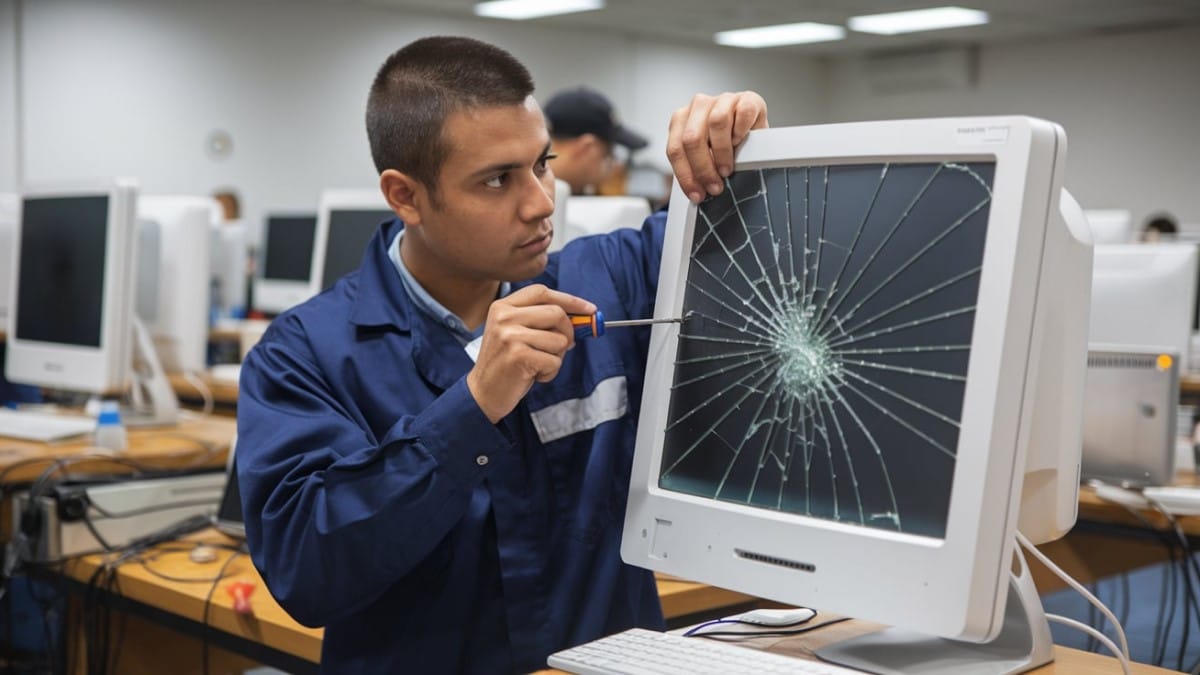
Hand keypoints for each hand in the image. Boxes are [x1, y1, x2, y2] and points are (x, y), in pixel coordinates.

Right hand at [466, 285, 595, 422]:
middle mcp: (504, 317)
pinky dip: (550, 372)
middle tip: (562, 348)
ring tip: (537, 365)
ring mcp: (510, 335)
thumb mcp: (517, 334)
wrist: (483, 393)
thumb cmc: (506, 364)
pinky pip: (554, 361)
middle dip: (568, 332)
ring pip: (559, 339)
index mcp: (503, 306)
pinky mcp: (518, 356)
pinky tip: (533, 375)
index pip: (542, 292)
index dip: (569, 299)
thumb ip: (542, 321)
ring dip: (556, 357)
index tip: (589, 309)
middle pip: (556, 313)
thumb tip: (581, 319)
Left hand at [666, 91, 768, 202]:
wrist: (753, 127)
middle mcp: (699, 105)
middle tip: (715, 185)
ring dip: (722, 152)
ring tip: (728, 168)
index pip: (675, 149)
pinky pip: (742, 114)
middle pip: (692, 138)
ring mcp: (723, 99)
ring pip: (716, 123)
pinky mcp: (747, 98)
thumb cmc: (726, 142)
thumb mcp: (706, 155)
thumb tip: (696, 189)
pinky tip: (741, 141)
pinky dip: (741, 131)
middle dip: (703, 168)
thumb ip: (695, 165)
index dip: (685, 175)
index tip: (697, 194)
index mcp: (682, 118)